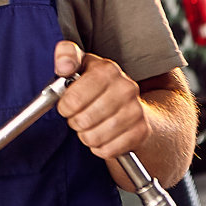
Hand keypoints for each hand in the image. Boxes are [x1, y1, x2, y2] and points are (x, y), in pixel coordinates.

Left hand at [54, 41, 150, 159]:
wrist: (131, 102)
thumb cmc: (98, 84)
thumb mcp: (81, 64)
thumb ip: (66, 56)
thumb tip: (63, 66)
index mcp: (108, 70)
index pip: (74, 98)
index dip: (65, 106)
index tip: (66, 106)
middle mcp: (126, 88)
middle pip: (83, 120)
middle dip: (74, 122)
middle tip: (78, 117)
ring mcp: (136, 110)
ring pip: (94, 138)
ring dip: (86, 136)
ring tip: (89, 126)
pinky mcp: (141, 131)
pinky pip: (108, 150)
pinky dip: (100, 148)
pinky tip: (102, 136)